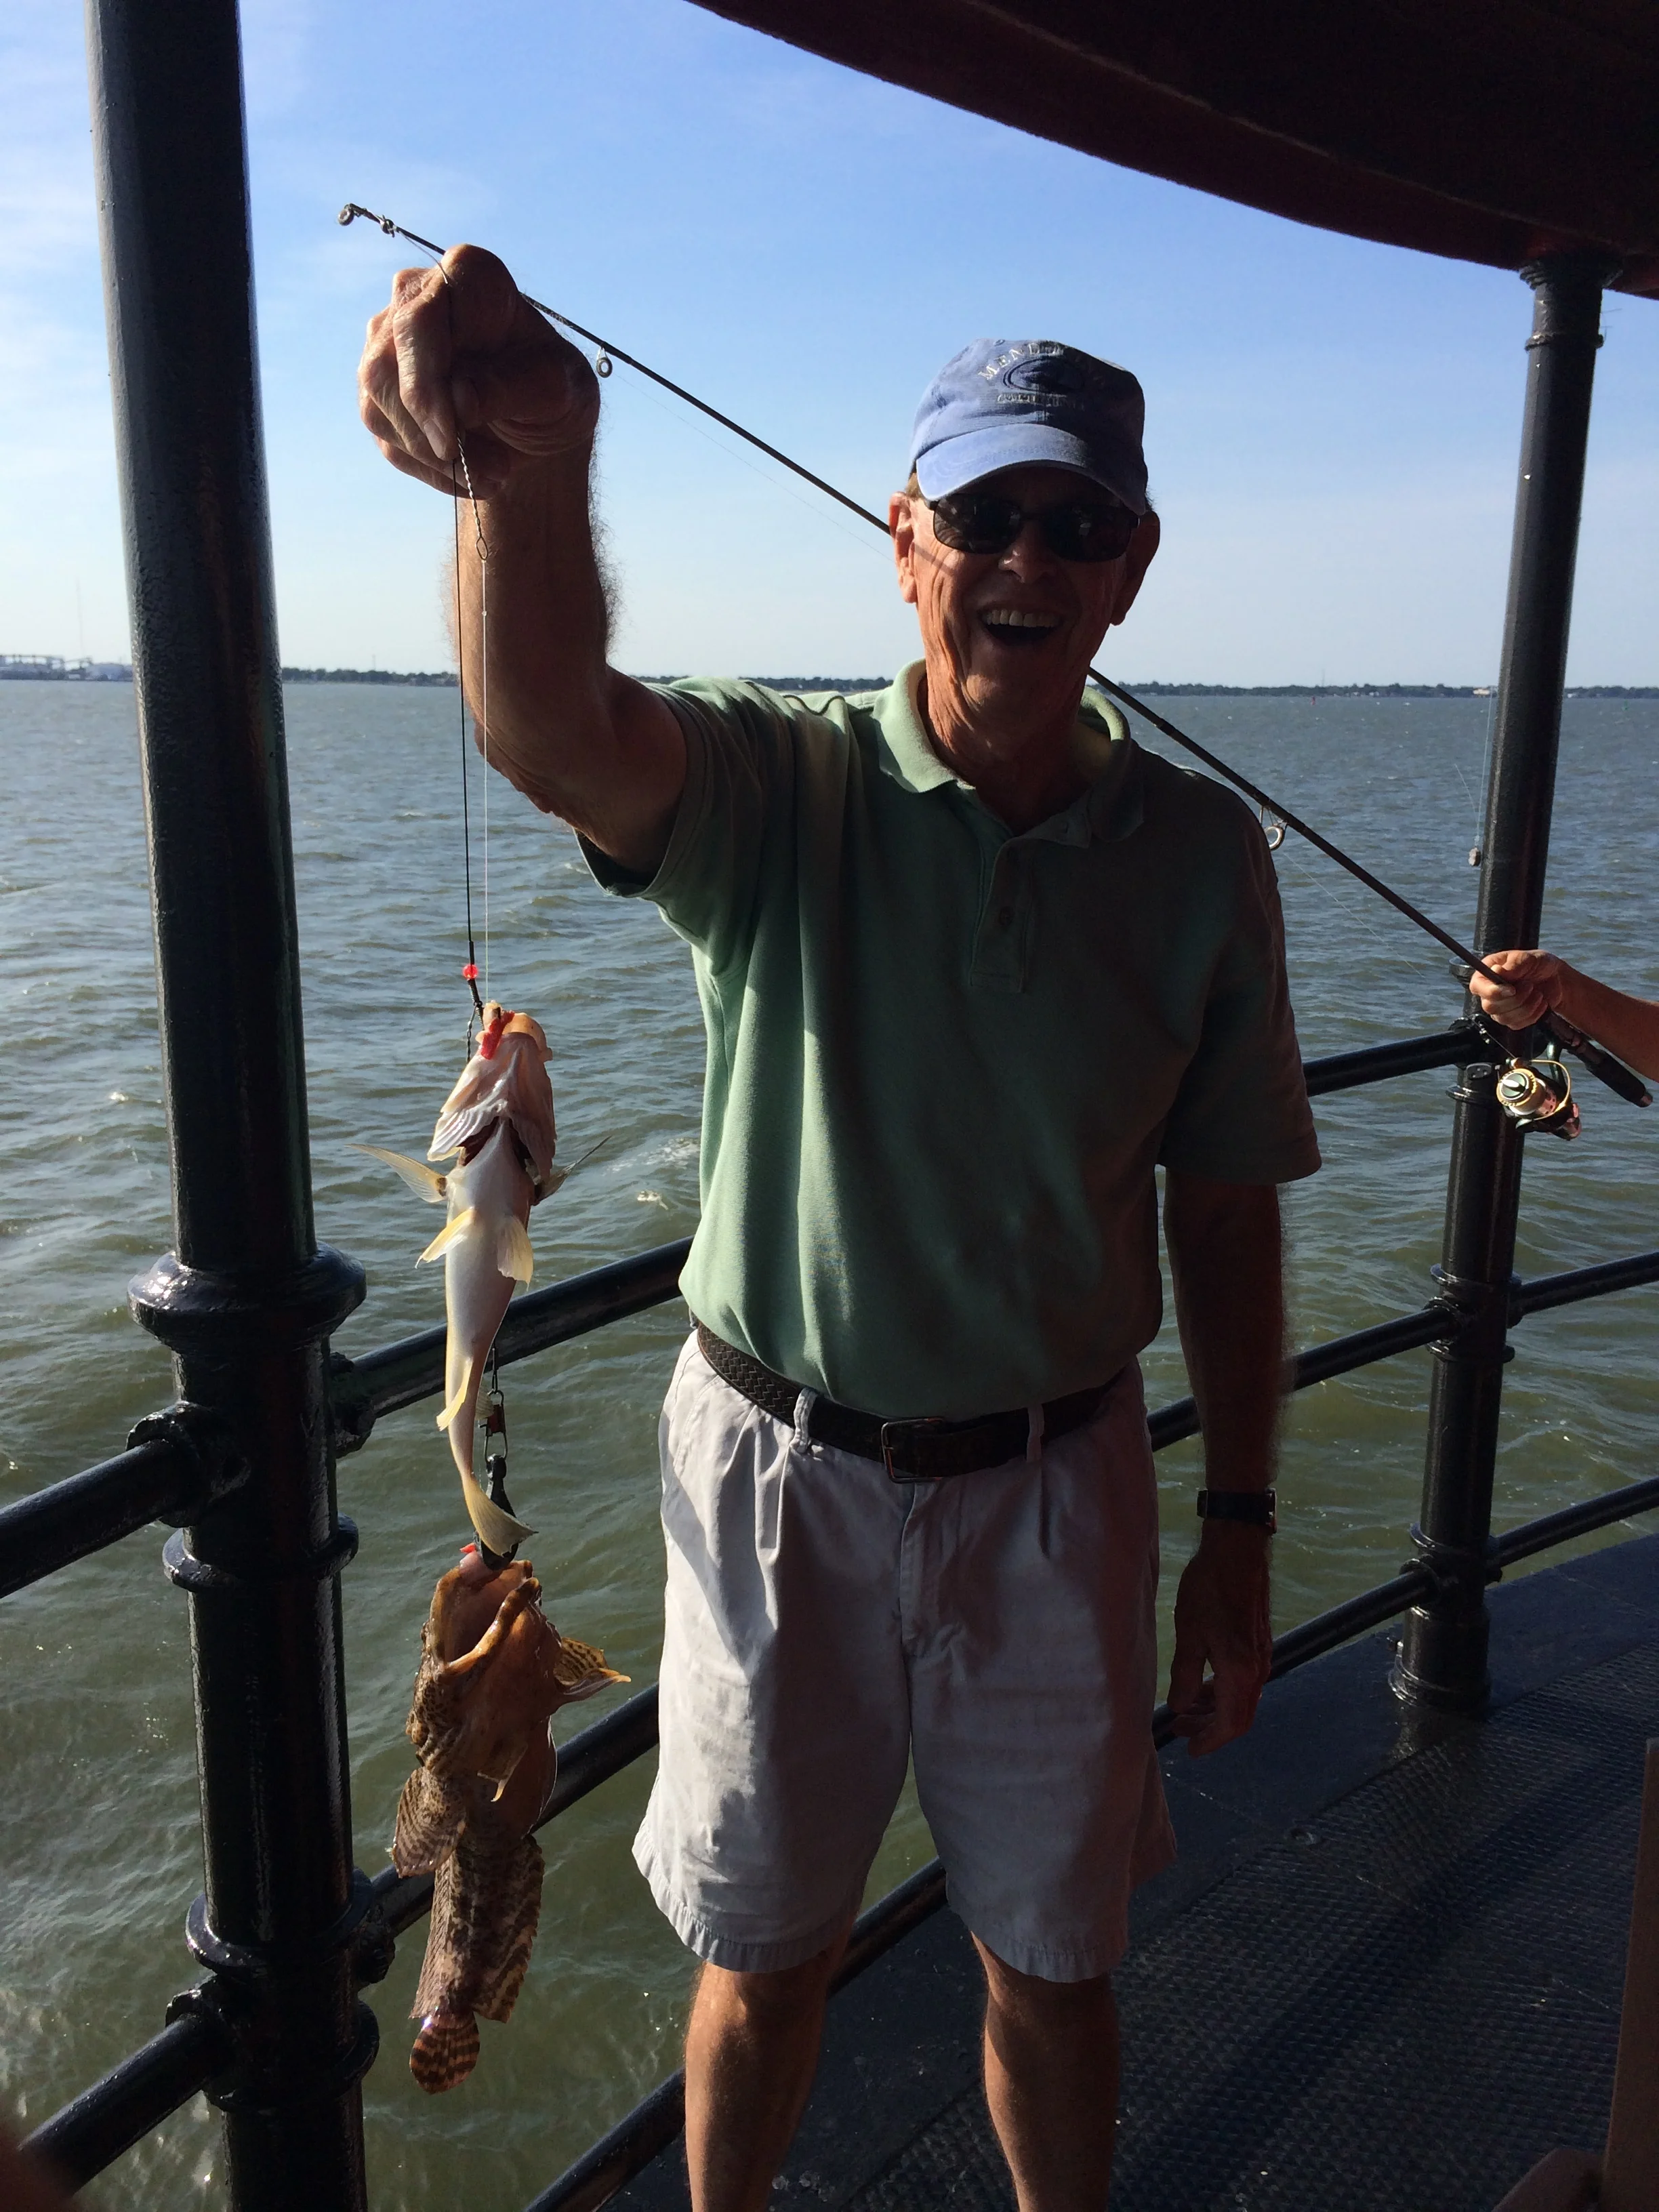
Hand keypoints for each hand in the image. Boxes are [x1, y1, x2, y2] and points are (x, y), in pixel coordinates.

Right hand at [357, 245, 599, 497]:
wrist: (539, 416)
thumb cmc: (553, 387)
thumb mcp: (556, 391)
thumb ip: (509, 389)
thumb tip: (458, 402)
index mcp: (469, 275)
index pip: (420, 323)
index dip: (426, 385)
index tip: (451, 440)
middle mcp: (417, 294)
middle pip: (386, 363)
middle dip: (428, 430)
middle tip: (487, 473)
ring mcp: (390, 336)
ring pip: (378, 400)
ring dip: (431, 454)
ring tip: (493, 475)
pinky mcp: (380, 381)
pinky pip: (382, 428)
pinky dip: (425, 463)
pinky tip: (468, 474)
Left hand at [1167, 1522, 1270, 1754]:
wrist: (1237, 1550)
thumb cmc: (1210, 1588)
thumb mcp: (1189, 1634)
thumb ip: (1186, 1676)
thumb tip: (1181, 1708)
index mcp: (1241, 1672)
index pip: (1230, 1724)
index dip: (1210, 1741)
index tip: (1190, 1750)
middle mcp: (1257, 1669)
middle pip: (1239, 1716)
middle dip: (1210, 1728)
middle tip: (1180, 1731)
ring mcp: (1261, 1655)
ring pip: (1241, 1698)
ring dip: (1214, 1708)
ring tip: (1185, 1709)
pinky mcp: (1257, 1642)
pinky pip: (1243, 1680)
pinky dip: (1222, 1690)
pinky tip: (1203, 1683)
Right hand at [1468, 948, 1565, 1031]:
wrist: (1554, 978)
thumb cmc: (1538, 964)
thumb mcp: (1529, 958)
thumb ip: (1514, 965)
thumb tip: (1496, 971)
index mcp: (1487, 973)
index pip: (1477, 987)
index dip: (1492, 992)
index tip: (1512, 989)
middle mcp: (1488, 992)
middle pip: (1490, 1006)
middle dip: (1516, 999)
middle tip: (1530, 985)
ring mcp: (1499, 1008)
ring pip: (1504, 1018)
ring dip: (1527, 1006)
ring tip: (1538, 993)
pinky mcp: (1511, 1020)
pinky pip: (1517, 1025)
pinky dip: (1533, 1014)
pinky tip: (1540, 1002)